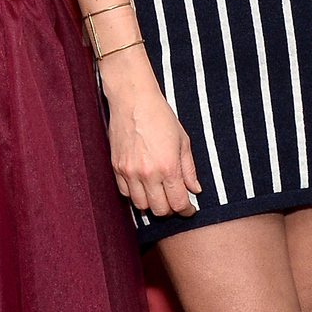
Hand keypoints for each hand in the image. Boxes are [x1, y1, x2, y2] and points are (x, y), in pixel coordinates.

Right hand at [100, 52, 200, 216]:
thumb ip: (189, 169)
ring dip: (152, 204)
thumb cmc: (161, 117)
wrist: (133, 100)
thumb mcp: (183, 141)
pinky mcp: (116, 168)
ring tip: (160, 195)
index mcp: (168, 167)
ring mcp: (129, 172)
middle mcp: (148, 174)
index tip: (189, 208)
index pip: (178, 203)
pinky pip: (126, 193)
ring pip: (141, 205)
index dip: (186, 210)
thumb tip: (195, 190)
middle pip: (160, 210)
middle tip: (175, 201)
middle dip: (171, 209)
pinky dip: (136, 195)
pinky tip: (144, 187)